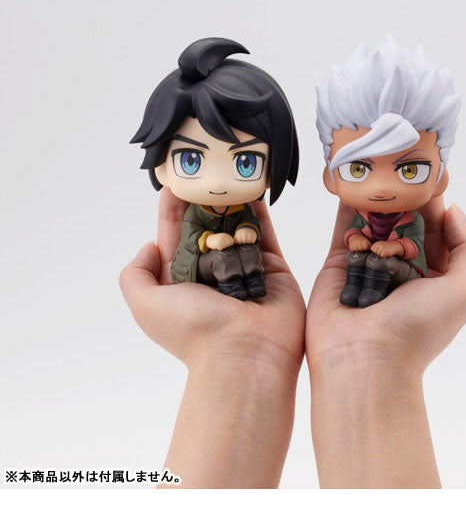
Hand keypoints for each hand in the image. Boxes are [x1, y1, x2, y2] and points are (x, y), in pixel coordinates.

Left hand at [119, 189, 305, 487]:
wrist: (246, 354)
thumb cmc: (195, 330)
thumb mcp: (145, 304)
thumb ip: (136, 273)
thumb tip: (149, 246)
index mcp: (182, 279)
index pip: (174, 235)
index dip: (173, 208)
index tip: (174, 180)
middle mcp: (212, 272)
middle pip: (207, 226)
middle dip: (205, 199)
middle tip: (207, 169)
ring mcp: (244, 268)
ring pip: (237, 226)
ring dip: (233, 202)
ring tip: (230, 172)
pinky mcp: (272, 267)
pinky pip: (265, 233)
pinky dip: (260, 212)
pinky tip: (254, 188)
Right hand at [306, 199, 465, 487]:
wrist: (363, 357)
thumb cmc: (417, 328)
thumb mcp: (465, 290)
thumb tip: (452, 211)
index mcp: (434, 280)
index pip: (438, 236)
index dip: (437, 211)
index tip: (432, 182)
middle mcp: (401, 272)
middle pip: (406, 227)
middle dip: (407, 203)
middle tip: (403, 177)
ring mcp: (369, 267)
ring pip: (375, 226)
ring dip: (378, 204)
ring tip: (380, 178)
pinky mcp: (339, 265)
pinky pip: (345, 231)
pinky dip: (348, 209)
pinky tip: (354, 187)